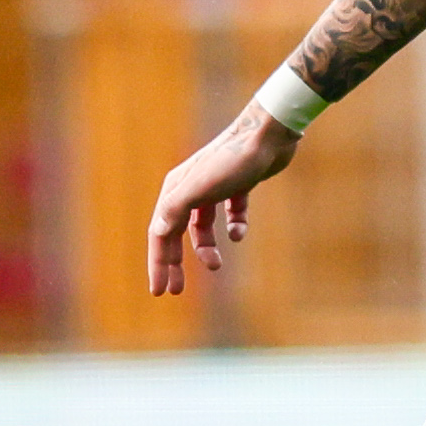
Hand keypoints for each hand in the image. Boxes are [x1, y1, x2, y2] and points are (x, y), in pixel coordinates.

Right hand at [146, 106, 302, 294]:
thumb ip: (175, 210)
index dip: (158, 263)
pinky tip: (239, 234)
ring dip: (206, 248)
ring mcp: (215, 186)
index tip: (159, 291)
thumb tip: (156, 232)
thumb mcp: (199, 188)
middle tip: (176, 290)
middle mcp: (190, 187)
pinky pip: (231, 213)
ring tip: (217, 265)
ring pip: (202, 226)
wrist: (269, 134)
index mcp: (175, 189)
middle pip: (176, 233)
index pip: (160, 234)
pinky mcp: (239, 184)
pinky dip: (234, 227)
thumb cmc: (233, 160)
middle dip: (174, 262)